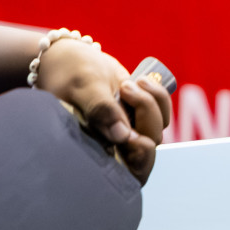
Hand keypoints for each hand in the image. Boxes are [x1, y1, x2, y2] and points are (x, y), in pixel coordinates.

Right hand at [34, 38, 172, 183]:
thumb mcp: (82, 86)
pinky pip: (161, 112)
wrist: (70, 56)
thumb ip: (100, 109)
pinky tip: (141, 80)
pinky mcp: (138, 113)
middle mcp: (112, 144)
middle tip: (126, 90)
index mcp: (94, 148)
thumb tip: (122, 135)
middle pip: (146, 149)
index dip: (138, 161)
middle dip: (146, 118)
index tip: (136, 139)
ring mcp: (127, 129)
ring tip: (127, 83)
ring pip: (156, 129)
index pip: (126, 173)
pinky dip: (159, 95)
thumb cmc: (68, 72)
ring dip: (151, 102)